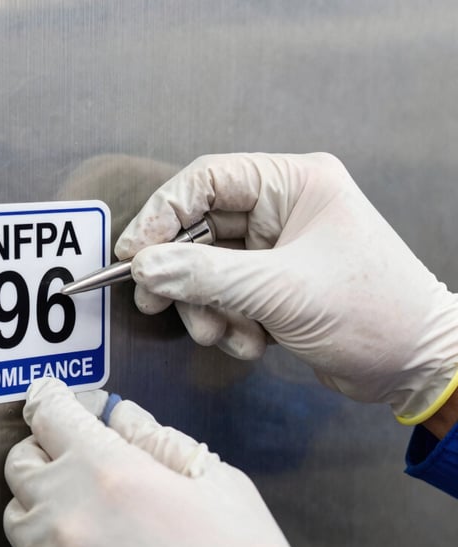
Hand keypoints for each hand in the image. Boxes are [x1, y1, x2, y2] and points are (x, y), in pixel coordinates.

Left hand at [4, 378, 322, 546]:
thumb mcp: (213, 479)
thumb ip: (156, 438)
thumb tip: (119, 415)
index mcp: (107, 469)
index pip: (50, 414)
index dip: (50, 399)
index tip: (51, 398)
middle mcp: (65, 512)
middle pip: (20, 463)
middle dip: (43, 451)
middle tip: (75, 459)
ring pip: (18, 519)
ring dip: (42, 507)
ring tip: (85, 518)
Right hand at [116, 152, 457, 422]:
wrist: (413, 366)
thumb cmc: (371, 313)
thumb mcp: (280, 291)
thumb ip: (205, 277)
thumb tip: (145, 268)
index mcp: (294, 184)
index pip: (207, 181)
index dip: (163, 214)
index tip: (134, 254)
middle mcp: (281, 209)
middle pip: (200, 228)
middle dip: (181, 273)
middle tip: (154, 301)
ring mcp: (275, 248)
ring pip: (207, 268)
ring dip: (205, 307)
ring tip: (221, 334)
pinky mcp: (271, 283)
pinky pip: (224, 295)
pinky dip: (226, 322)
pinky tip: (252, 343)